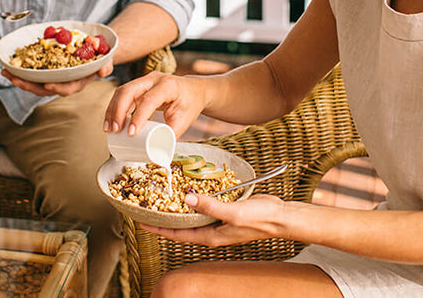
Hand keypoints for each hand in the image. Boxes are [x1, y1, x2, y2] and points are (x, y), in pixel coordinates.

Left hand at [1, 59, 113, 96]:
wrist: (94, 52)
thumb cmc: (100, 57)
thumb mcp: (105, 60)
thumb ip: (105, 66)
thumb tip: (103, 72)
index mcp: (77, 82)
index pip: (66, 88)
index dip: (57, 88)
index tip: (47, 84)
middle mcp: (63, 83)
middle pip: (44, 89)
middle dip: (29, 85)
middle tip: (15, 79)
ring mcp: (53, 79)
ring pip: (34, 84)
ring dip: (20, 80)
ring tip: (6, 72)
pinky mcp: (46, 73)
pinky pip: (32, 75)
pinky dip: (20, 72)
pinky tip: (9, 67)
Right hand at [103, 71, 205, 137]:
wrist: (194, 90)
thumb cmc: (190, 104)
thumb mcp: (185, 120)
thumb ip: (170, 134)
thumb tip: (155, 151)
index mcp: (168, 86)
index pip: (149, 99)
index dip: (138, 116)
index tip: (131, 134)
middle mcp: (154, 79)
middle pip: (129, 90)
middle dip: (118, 110)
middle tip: (114, 130)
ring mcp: (145, 81)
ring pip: (122, 91)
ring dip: (113, 110)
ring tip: (109, 129)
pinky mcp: (139, 86)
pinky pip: (123, 94)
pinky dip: (115, 108)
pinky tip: (111, 122)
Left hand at [142, 193, 286, 246]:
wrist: (280, 216)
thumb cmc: (259, 219)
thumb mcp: (233, 213)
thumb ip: (210, 206)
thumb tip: (187, 198)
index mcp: (210, 236)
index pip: (177, 234)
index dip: (159, 229)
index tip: (142, 222)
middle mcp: (211, 230)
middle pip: (181, 224)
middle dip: (164, 216)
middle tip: (148, 205)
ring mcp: (218, 220)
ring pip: (192, 214)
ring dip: (178, 205)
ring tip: (163, 194)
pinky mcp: (225, 209)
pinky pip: (204, 204)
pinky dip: (194, 197)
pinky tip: (189, 187)